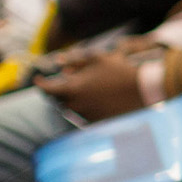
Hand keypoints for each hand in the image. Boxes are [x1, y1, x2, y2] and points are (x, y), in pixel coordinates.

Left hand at [33, 48, 148, 120]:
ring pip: (71, 108)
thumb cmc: (119, 70)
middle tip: (68, 82)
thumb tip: (59, 61)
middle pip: (58, 100)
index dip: (40, 84)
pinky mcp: (97, 122)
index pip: (46, 90)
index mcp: (72, 88)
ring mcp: (86, 115)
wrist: (143, 89)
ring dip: (73, 99)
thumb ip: (76, 60)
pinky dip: (86, 107)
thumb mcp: (97, 59)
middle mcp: (76, 105)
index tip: (38, 79)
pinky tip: (98, 99)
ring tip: (89, 89)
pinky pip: (84, 115)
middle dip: (59, 91)